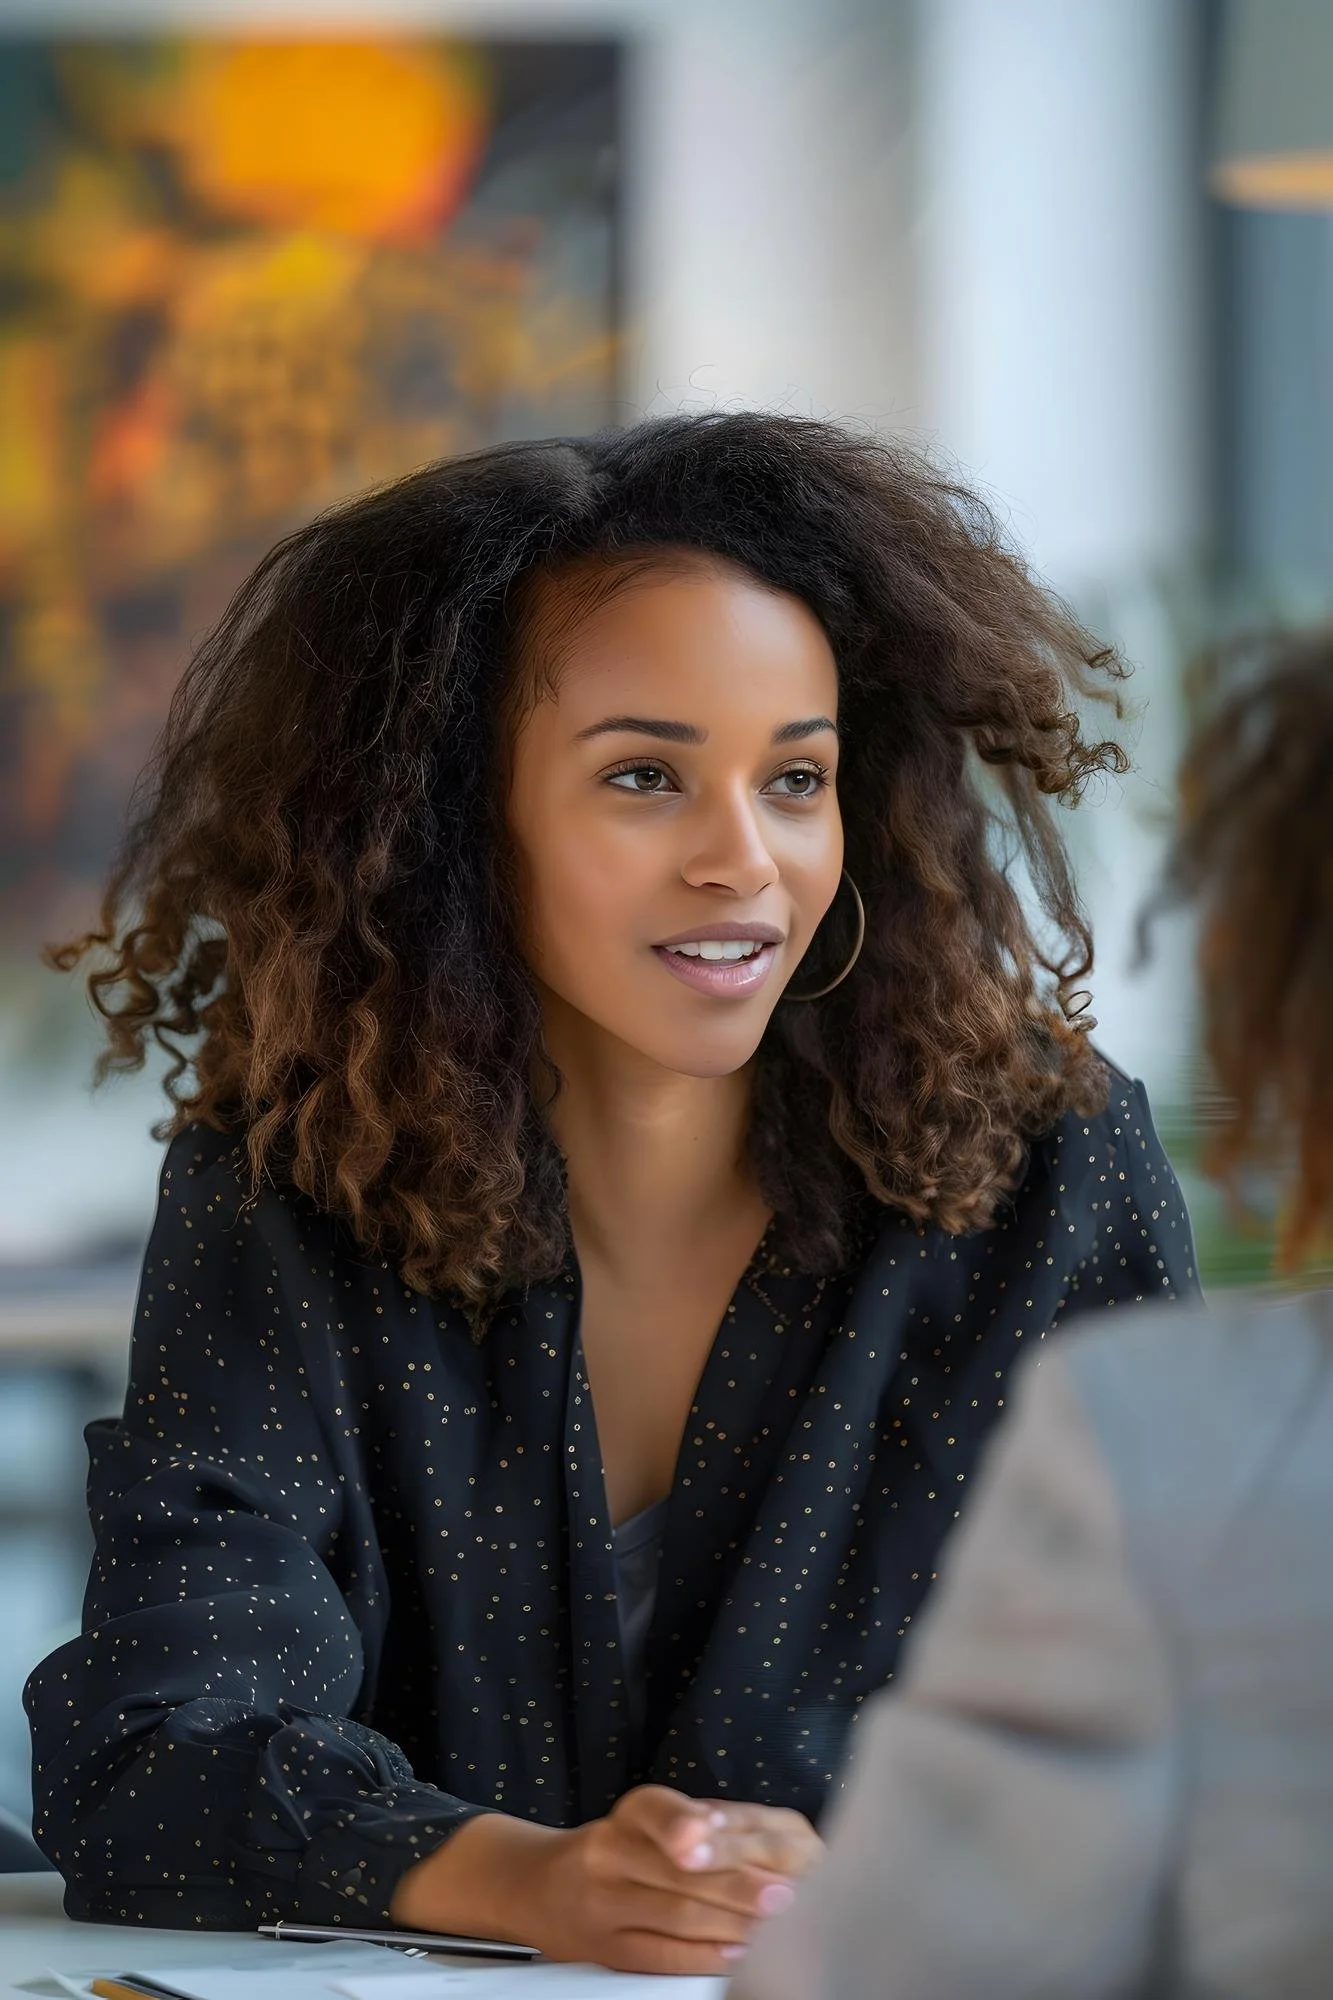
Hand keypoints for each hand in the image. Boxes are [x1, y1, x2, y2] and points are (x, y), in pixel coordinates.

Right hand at [390, 1785, 822, 1974]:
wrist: (534, 1887)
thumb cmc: (612, 1849)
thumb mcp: (643, 1821)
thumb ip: (693, 1826)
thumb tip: (758, 1841)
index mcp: (626, 1815)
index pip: (656, 1809)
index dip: (684, 1822)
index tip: (721, 1831)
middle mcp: (607, 1854)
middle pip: (677, 1871)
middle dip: (737, 1885)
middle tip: (784, 1892)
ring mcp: (603, 1906)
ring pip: (675, 1916)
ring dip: (731, 1924)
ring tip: (774, 1926)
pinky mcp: (607, 1951)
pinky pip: (661, 1956)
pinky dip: (703, 1956)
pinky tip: (736, 1953)